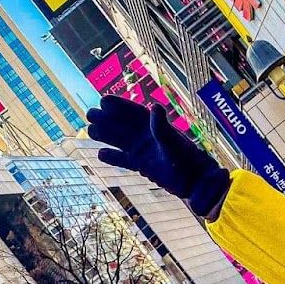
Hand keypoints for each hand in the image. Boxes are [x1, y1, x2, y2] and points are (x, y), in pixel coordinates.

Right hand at [85, 96, 230, 218]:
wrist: (195, 183)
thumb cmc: (187, 160)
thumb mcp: (172, 142)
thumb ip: (161, 126)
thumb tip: (154, 106)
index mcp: (155, 126)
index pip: (134, 112)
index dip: (119, 105)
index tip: (103, 100)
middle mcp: (148, 136)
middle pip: (123, 125)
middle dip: (107, 119)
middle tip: (90, 114)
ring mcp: (144, 151)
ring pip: (120, 141)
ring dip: (106, 135)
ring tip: (89, 130)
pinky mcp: (143, 166)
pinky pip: (124, 160)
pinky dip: (113, 157)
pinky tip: (100, 154)